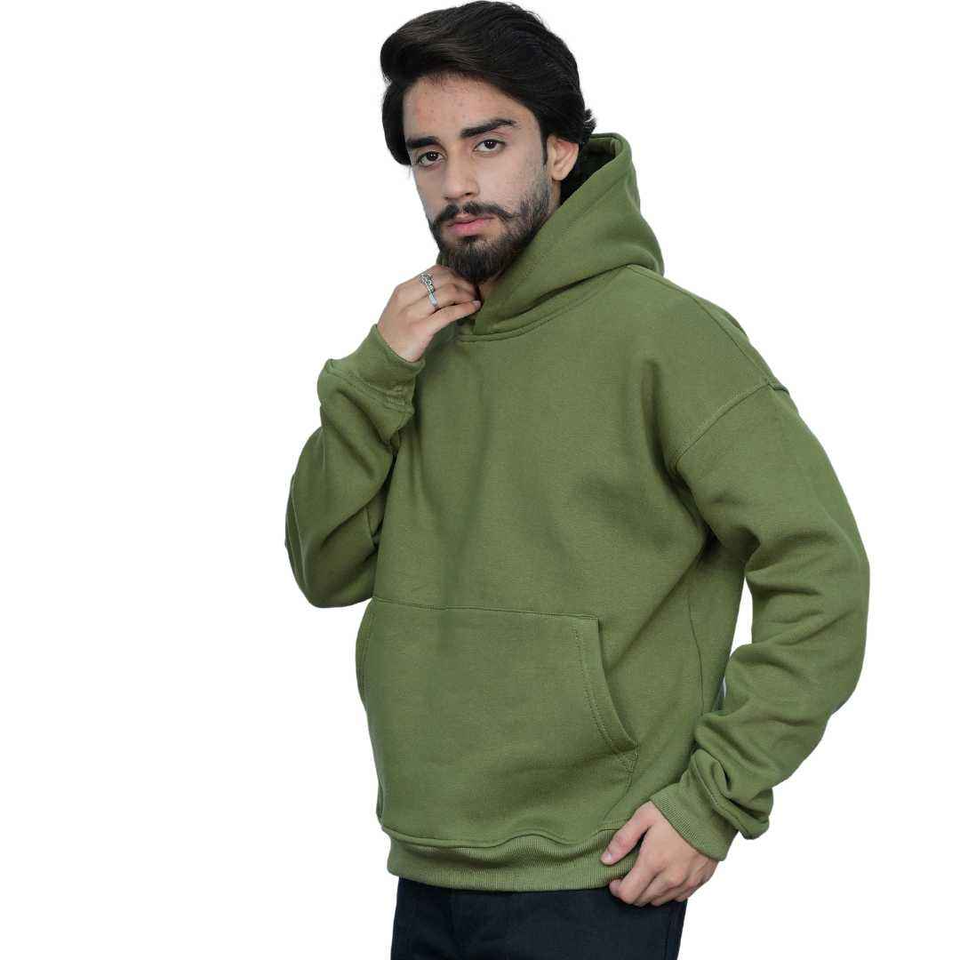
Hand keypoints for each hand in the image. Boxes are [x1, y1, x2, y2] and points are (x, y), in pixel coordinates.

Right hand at [377, 264, 480, 362]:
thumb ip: (419, 295)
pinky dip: (465, 308)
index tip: (466, 284)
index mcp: (403, 289)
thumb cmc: (396, 333)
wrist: (383, 357)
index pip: (436, 271)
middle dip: (464, 283)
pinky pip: (448, 313)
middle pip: (444, 279)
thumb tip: (446, 285)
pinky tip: (474, 308)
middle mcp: (406, 298)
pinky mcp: (420, 329)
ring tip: (475, 300)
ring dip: (467, 295)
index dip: (456, 274)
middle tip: (474, 292)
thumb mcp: (401, 307)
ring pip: (448, 293)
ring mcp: (412, 313)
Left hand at [601, 801, 717, 905]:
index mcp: (653, 862)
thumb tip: (606, 860)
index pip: (628, 894)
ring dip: (649, 892)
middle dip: (631, 890)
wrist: (710, 808)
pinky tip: (666, 874)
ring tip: (647, 873)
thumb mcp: (643, 816)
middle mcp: (671, 878)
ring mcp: (687, 881)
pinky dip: (668, 891)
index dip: (617, 889)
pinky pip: (679, 897)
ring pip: (660, 901)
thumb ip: (623, 839)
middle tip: (629, 874)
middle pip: (643, 900)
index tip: (614, 879)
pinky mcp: (700, 880)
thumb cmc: (675, 808)